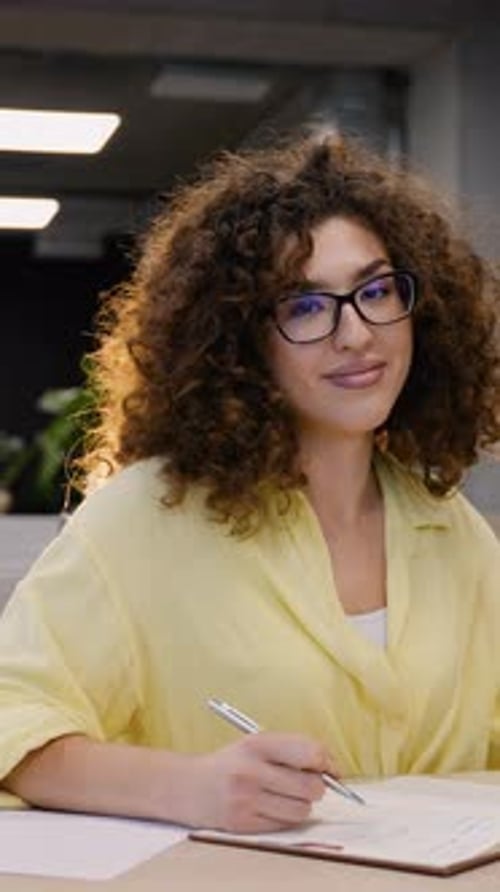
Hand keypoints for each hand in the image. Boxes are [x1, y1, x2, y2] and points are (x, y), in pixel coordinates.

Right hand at [179, 732, 337, 831]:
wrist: (186, 786)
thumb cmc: (230, 764)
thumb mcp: (256, 745)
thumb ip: (292, 751)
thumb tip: (332, 768)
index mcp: (257, 743)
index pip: (309, 752)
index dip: (327, 762)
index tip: (330, 768)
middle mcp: (251, 770)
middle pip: (311, 786)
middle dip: (316, 786)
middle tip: (308, 784)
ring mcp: (246, 798)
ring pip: (302, 809)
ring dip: (301, 805)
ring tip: (284, 796)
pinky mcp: (242, 823)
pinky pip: (284, 825)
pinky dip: (285, 818)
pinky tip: (270, 807)